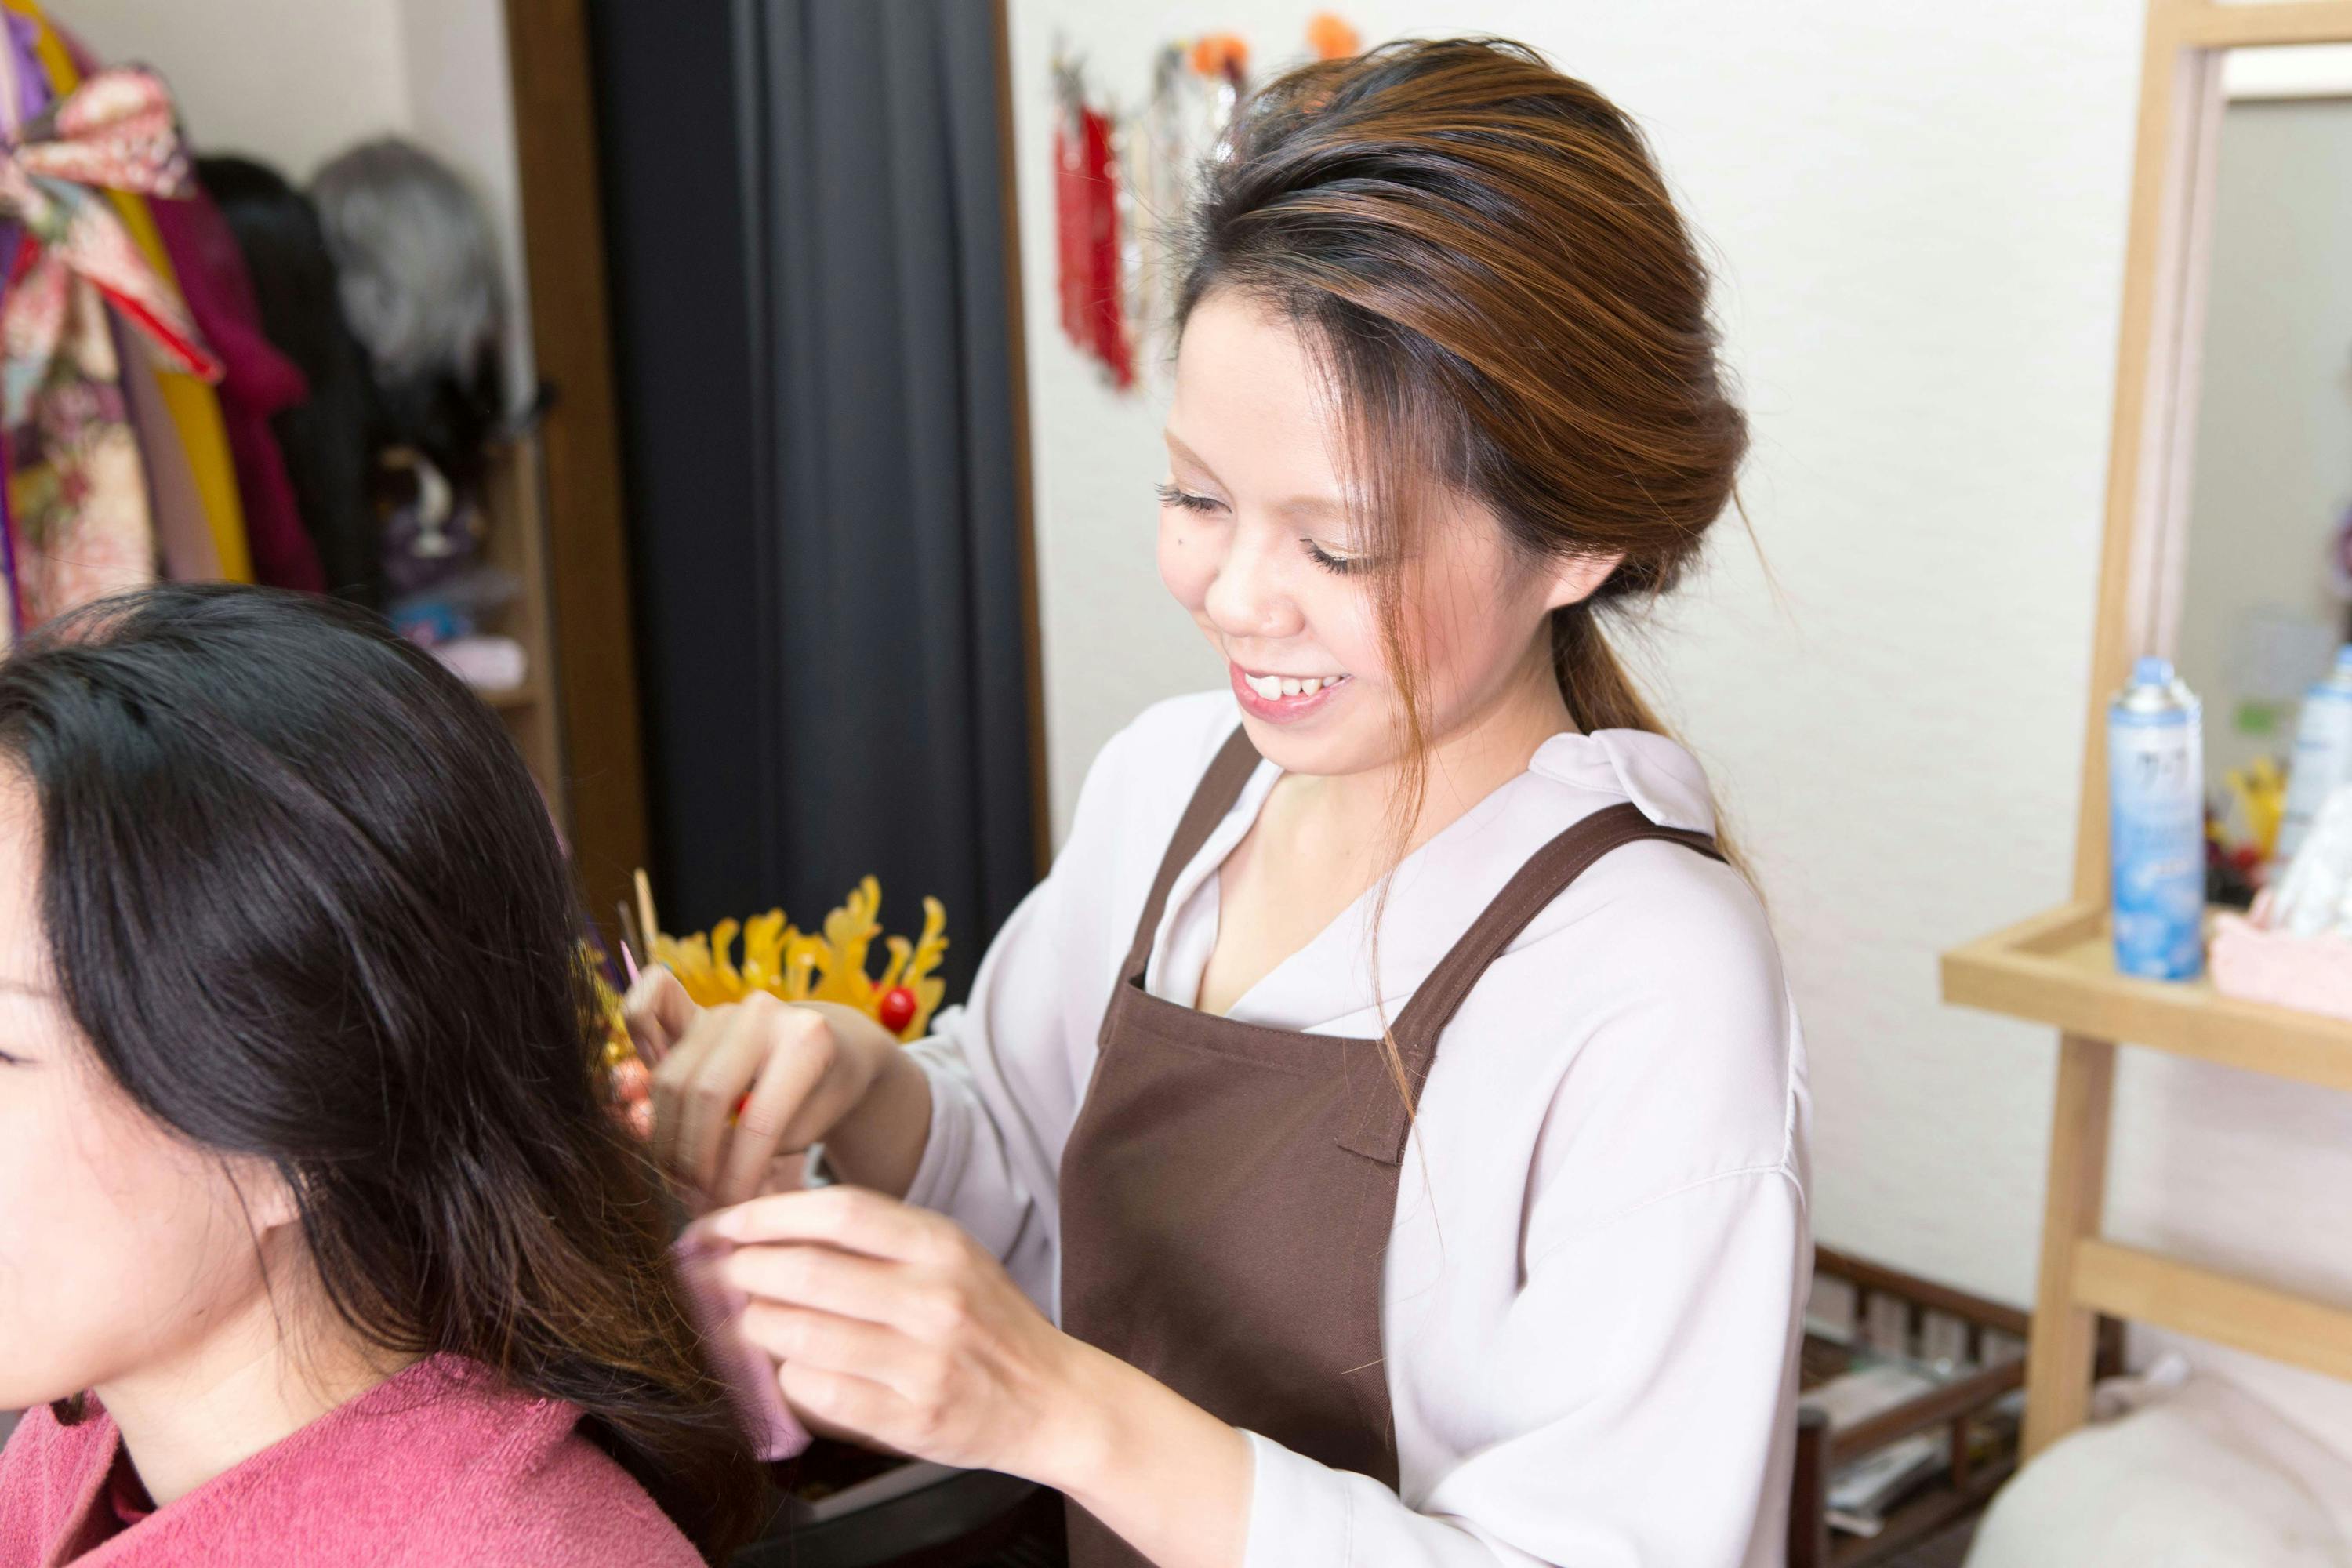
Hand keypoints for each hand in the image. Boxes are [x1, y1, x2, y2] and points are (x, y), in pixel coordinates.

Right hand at [635, 971, 896, 1208]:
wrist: (836, 1042)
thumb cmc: (825, 1093)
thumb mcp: (811, 1129)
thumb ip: (758, 1153)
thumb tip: (697, 1188)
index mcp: (807, 1040)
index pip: (760, 1122)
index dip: (738, 1176)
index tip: (731, 1212)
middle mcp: (761, 1014)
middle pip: (704, 1096)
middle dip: (695, 1161)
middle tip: (698, 1201)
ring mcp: (723, 1008)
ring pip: (671, 1078)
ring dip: (666, 1140)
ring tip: (681, 1180)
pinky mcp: (695, 1011)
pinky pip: (646, 1010)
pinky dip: (638, 1047)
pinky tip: (649, 1099)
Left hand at [703, 1186, 1102, 1481]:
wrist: (1052, 1398)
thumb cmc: (986, 1320)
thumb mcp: (948, 1257)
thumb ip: (874, 1236)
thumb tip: (771, 1217)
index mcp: (942, 1246)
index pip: (838, 1210)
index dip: (767, 1213)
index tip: (724, 1222)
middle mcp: (936, 1299)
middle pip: (807, 1272)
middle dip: (744, 1270)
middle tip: (720, 1273)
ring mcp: (924, 1363)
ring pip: (800, 1336)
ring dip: (755, 1325)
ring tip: (749, 1321)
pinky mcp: (911, 1419)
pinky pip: (817, 1392)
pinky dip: (786, 1378)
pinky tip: (789, 1368)